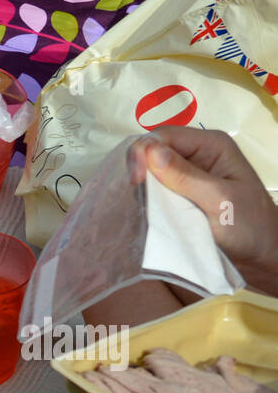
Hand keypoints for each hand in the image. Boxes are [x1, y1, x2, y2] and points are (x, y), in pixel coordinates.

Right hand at [130, 129, 277, 296]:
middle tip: (131, 196)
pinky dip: (145, 200)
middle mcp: (197, 156)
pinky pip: (155, 191)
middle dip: (138, 169)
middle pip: (154, 151)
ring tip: (133, 205)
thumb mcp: (220, 200)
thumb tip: (150, 152)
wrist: (261, 257)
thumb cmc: (249, 226)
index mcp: (211, 146)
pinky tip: (141, 211)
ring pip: (151, 172)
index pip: (164, 136)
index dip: (143, 153)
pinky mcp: (180, 197)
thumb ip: (186, 177)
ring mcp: (187, 177)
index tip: (134, 182)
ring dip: (140, 188)